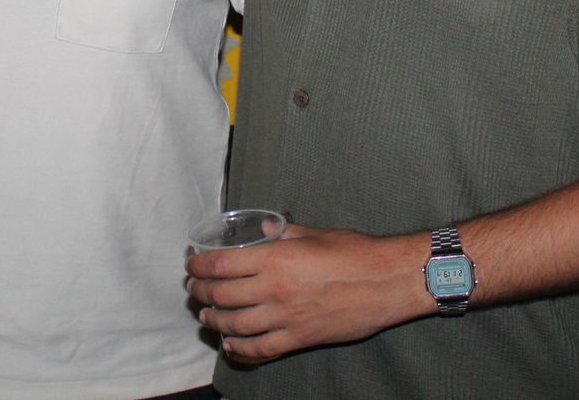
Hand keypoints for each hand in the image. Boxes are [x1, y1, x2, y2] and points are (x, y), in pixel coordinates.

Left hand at [185, 225, 427, 363]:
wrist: (387, 283)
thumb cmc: (355, 253)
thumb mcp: (315, 234)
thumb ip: (283, 233)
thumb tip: (263, 228)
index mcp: (275, 259)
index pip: (220, 265)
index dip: (199, 265)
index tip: (191, 265)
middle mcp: (274, 290)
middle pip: (221, 296)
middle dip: (200, 293)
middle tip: (194, 289)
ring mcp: (285, 318)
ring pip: (235, 325)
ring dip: (214, 321)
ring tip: (206, 316)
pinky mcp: (299, 339)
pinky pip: (261, 349)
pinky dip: (240, 349)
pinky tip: (231, 344)